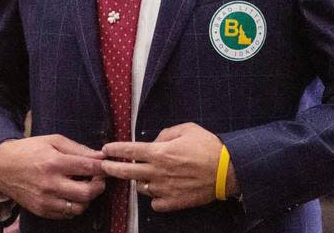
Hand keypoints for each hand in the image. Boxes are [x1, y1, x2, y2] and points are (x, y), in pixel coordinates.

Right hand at [0, 135, 105, 219]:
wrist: (2, 166)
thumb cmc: (28, 150)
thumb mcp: (52, 140)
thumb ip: (77, 149)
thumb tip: (99, 156)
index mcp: (53, 162)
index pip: (88, 167)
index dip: (102, 167)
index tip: (107, 165)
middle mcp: (50, 184)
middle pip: (87, 192)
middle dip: (99, 185)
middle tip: (99, 178)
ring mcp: (45, 200)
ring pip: (80, 207)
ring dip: (88, 198)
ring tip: (84, 186)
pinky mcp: (41, 210)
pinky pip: (67, 214)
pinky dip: (74, 205)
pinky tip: (71, 194)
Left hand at [101, 122, 236, 211]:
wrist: (228, 170)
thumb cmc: (208, 146)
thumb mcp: (186, 129)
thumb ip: (165, 134)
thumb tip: (155, 142)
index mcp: (159, 152)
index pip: (129, 151)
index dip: (114, 149)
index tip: (106, 149)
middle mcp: (158, 172)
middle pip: (126, 172)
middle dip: (111, 169)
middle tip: (105, 167)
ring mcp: (165, 189)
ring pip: (141, 189)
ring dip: (138, 182)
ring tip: (142, 177)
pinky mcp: (174, 203)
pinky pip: (155, 204)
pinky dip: (154, 198)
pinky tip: (159, 191)